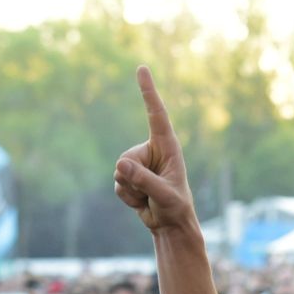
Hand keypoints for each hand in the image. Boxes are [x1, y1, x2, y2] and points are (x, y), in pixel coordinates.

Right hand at [114, 67, 196, 233]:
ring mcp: (139, 163)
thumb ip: (144, 180)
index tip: (142, 68)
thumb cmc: (175, 207)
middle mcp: (152, 150)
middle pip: (126, 157)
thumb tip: (120, 164)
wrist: (170, 224)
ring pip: (119, 171)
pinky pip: (117, 183)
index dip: (148, 92)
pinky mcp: (130, 175)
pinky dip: (127, 197)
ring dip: (132, 189)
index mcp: (168, 146)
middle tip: (153, 192)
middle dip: (135, 179)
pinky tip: (142, 201)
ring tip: (149, 197)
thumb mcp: (163, 194)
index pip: (156, 115)